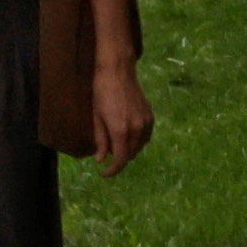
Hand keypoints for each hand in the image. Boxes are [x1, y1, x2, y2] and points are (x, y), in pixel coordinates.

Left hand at [67, 53, 152, 173]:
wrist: (117, 72)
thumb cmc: (101, 92)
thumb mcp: (96, 117)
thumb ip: (100, 140)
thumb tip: (102, 159)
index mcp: (121, 130)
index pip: (120, 159)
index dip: (113, 170)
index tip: (105, 174)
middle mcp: (137, 129)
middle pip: (131, 155)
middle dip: (120, 159)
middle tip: (108, 158)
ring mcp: (146, 123)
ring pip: (140, 147)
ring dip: (129, 151)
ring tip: (117, 146)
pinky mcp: (151, 117)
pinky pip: (146, 137)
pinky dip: (138, 142)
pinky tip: (128, 137)